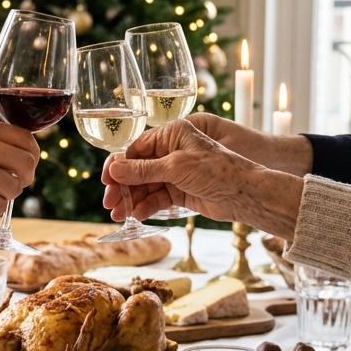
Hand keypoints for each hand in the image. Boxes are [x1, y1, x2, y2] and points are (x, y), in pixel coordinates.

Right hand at [101, 119, 304, 238]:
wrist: (244, 193)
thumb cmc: (217, 170)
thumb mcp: (176, 167)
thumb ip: (143, 170)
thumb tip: (114, 168)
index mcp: (172, 134)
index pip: (136, 148)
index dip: (119, 164)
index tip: (106, 180)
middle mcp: (172, 151)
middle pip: (138, 169)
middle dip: (123, 186)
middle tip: (109, 202)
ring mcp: (176, 172)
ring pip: (146, 185)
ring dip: (132, 199)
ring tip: (118, 214)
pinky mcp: (181, 191)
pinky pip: (157, 198)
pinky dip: (147, 207)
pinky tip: (137, 216)